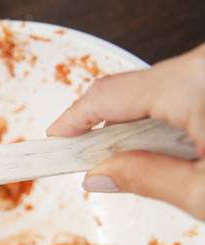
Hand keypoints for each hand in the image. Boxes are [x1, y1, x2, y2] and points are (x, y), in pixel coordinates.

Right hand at [48, 43, 204, 219]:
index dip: (72, 122)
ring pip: (158, 89)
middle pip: (131, 91)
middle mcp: (202, 65)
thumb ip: (146, 179)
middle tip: (97, 167)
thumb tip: (100, 175)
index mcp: (193, 83)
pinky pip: (184, 87)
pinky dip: (173, 117)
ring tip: (148, 164)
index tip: (53, 142)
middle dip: (110, 131)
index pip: (107, 96)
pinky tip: (180, 148)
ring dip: (144, 127)